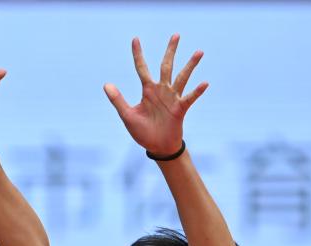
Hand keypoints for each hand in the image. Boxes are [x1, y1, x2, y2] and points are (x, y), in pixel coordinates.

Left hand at [104, 35, 207, 156]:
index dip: (138, 54)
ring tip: (199, 51)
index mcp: (147, 91)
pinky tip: (204, 83)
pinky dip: (197, 91)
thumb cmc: (142, 132)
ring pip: (182, 77)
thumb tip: (106, 84)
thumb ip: (117, 100)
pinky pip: (190, 97)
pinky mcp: (181, 108)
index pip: (142, 68)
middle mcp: (161, 90)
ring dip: (190, 65)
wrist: (157, 147)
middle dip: (171, 51)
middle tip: (176, 35)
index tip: (135, 39)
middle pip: (166, 66)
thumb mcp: (127, 115)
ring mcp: (172, 98)